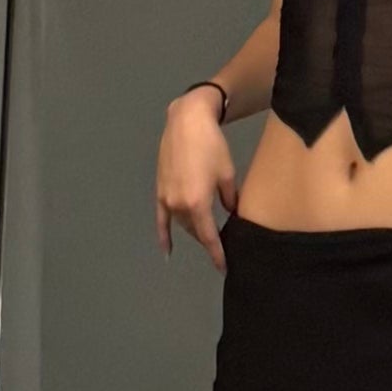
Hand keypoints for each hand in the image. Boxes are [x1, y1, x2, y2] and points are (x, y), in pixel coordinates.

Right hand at [156, 94, 237, 272]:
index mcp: (198, 203)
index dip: (217, 255)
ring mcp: (166, 199)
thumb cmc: (212, 145)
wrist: (186, 122)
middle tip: (223, 245)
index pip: (209, 238)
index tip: (224, 268)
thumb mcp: (228, 175)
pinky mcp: (160, 191)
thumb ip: (229, 200)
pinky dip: (164, 236)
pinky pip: (161, 220)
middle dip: (208, 239)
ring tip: (207, 235)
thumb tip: (231, 214)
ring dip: (194, 231)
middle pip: (195, 232)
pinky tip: (167, 251)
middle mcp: (179, 206)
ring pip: (182, 225)